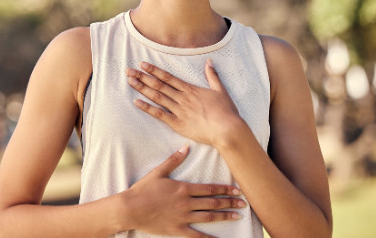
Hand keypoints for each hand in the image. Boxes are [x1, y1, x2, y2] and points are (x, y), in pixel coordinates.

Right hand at [124, 144, 243, 236]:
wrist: (131, 208)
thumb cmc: (143, 189)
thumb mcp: (159, 171)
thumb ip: (174, 159)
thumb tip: (186, 146)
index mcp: (184, 188)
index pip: (210, 188)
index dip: (225, 189)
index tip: (238, 190)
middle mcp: (187, 203)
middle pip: (213, 202)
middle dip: (230, 202)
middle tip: (244, 203)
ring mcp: (183, 217)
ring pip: (209, 217)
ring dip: (225, 216)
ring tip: (237, 216)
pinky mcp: (178, 230)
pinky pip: (196, 236)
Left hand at [126, 59, 244, 147]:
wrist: (227, 129)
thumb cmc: (226, 111)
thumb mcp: (220, 90)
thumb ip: (212, 76)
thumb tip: (209, 61)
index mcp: (191, 89)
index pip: (168, 77)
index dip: (154, 70)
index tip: (143, 65)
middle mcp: (182, 97)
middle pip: (159, 85)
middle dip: (142, 77)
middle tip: (129, 71)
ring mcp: (179, 110)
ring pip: (157, 96)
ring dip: (142, 88)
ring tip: (130, 81)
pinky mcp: (178, 123)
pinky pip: (159, 114)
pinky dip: (147, 108)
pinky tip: (137, 102)